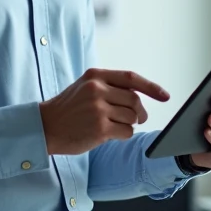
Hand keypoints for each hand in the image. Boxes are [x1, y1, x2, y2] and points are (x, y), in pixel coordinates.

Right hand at [40, 68, 170, 155]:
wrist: (45, 126)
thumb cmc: (68, 108)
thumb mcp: (85, 87)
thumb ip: (110, 86)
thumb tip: (140, 94)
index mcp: (95, 76)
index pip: (131, 78)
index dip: (151, 87)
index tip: (165, 96)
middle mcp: (97, 90)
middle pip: (135, 100)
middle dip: (141, 112)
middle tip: (138, 118)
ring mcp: (98, 109)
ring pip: (132, 117)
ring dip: (130, 124)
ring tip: (116, 126)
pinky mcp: (99, 129)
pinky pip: (126, 131)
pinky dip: (124, 134)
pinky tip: (110, 134)